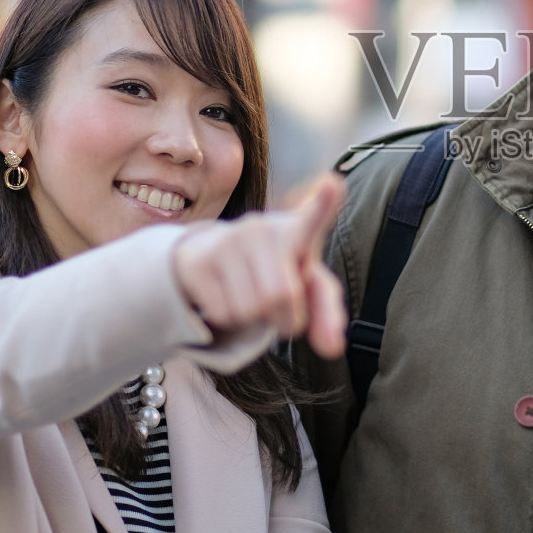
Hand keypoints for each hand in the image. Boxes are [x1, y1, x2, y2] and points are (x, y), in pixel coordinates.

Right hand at [169, 173, 347, 358]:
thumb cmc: (276, 271)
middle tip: (277, 306)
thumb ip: (327, 314)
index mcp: (298, 231)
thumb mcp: (306, 287)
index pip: (314, 216)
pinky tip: (227, 295)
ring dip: (255, 320)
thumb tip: (332, 348)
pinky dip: (230, 319)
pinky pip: (223, 313)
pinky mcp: (199, 260)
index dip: (324, 202)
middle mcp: (263, 227)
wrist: (214, 256)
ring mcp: (228, 239)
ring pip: (252, 309)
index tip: (333, 184)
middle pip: (283, 296)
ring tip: (250, 295)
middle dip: (284, 317)